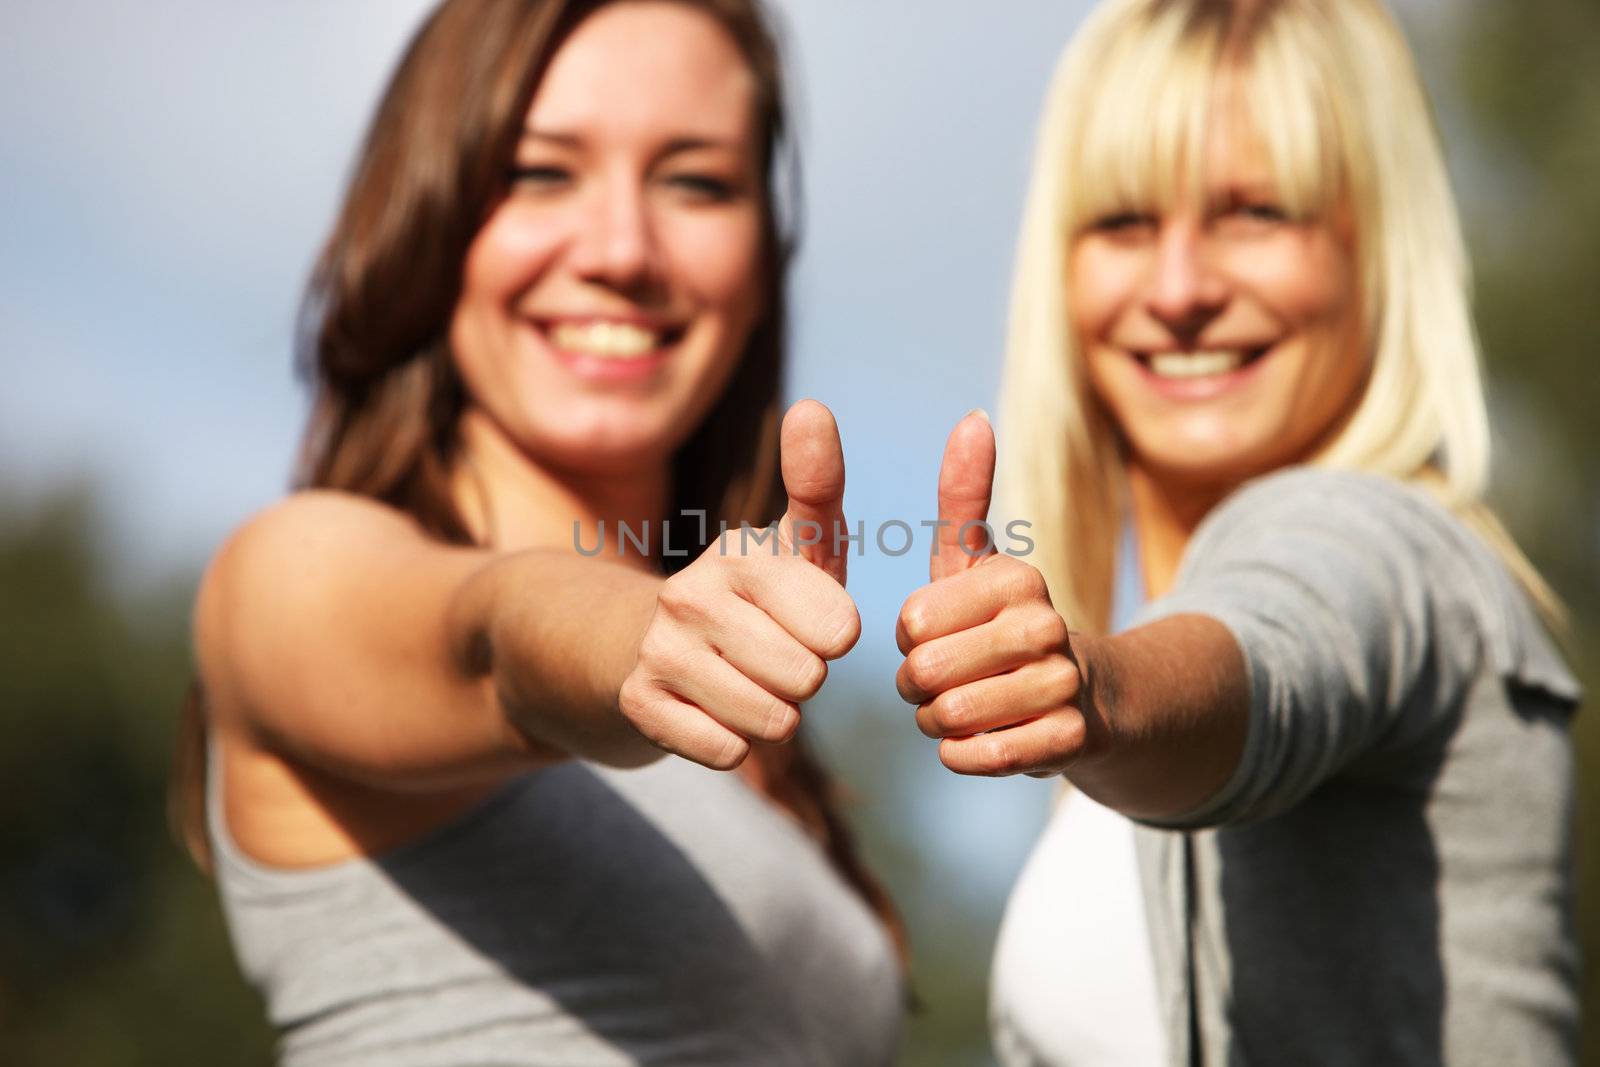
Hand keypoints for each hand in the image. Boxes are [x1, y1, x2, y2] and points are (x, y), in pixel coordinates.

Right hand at [619, 399, 859, 768]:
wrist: (636, 647)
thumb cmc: (749, 599)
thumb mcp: (793, 546)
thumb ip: (817, 485)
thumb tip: (813, 406)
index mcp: (742, 552)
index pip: (839, 626)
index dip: (834, 638)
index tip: (811, 621)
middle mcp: (693, 592)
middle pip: (807, 679)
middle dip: (803, 681)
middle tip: (772, 658)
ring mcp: (660, 648)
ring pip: (770, 722)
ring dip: (770, 718)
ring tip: (745, 684)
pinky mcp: (637, 704)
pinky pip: (728, 753)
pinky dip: (732, 745)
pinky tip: (709, 712)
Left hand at [894, 411, 1092, 776]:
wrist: (1084, 695)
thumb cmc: (1000, 624)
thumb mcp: (975, 563)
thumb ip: (964, 494)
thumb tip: (972, 417)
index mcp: (1016, 577)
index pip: (913, 620)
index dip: (908, 639)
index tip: (933, 636)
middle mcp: (1047, 625)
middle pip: (929, 670)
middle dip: (917, 685)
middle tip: (936, 682)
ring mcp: (1064, 683)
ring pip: (956, 715)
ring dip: (940, 721)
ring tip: (957, 709)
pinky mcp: (1073, 738)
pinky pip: (988, 755)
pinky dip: (967, 753)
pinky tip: (977, 740)